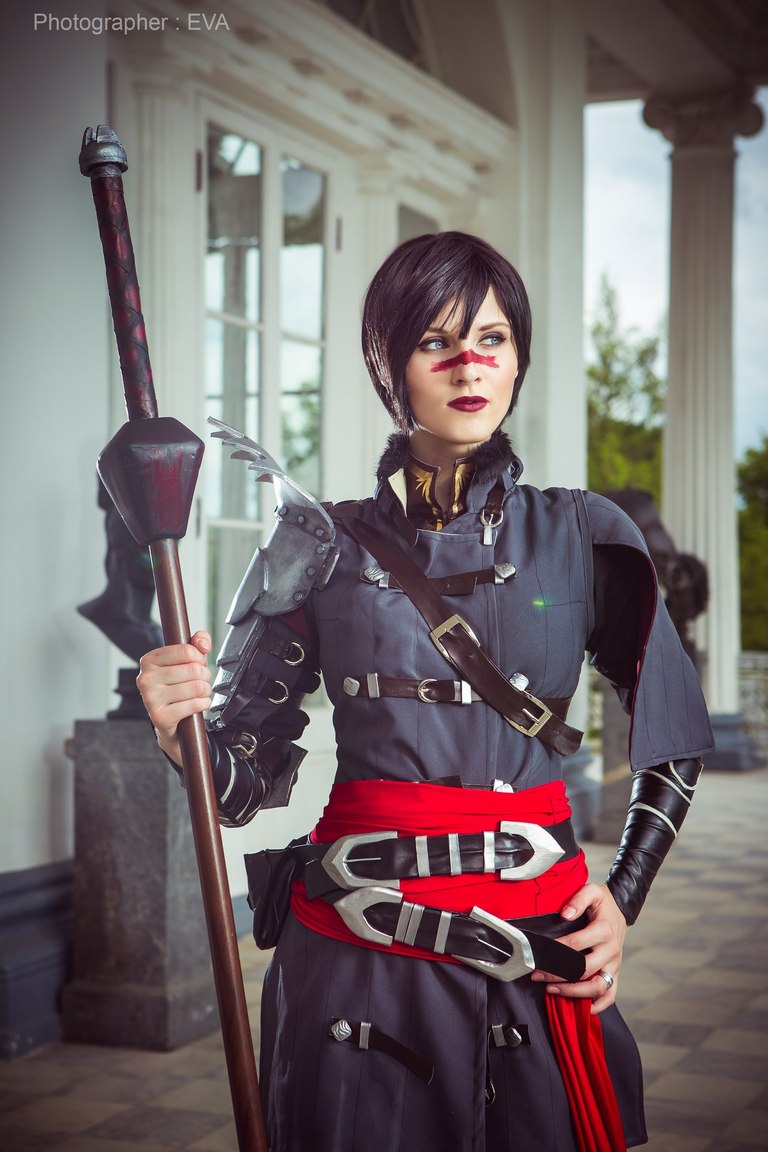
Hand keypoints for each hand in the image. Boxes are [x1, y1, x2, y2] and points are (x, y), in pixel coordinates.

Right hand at [137, 630, 212, 764]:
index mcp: (149, 660)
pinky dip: (204, 703)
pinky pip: (194, 704)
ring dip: (206, 690)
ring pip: (196, 687)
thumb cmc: (177, 685)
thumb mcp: (186, 661)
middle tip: (201, 681)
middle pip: (193, 670)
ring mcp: (150, 698)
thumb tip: (202, 643)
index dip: (200, 658)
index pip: (186, 651)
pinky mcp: (160, 716)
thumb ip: (196, 643)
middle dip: (205, 676)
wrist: (168, 720)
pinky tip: (199, 704)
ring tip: (201, 692)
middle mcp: (145, 678)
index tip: (198, 664)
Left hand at [530, 882, 627, 1013]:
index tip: (537, 955)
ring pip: (597, 987)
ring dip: (574, 992)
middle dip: (558, 975)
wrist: (621, 911)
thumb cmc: (602, 903)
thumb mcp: (592, 891)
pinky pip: (610, 996)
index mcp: (604, 930)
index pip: (575, 945)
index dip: (554, 951)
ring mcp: (615, 965)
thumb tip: (565, 914)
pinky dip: (597, 1006)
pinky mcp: (616, 974)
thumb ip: (578, 899)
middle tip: (538, 975)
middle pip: (584, 970)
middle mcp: (611, 951)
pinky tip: (579, 1006)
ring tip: (552, 990)